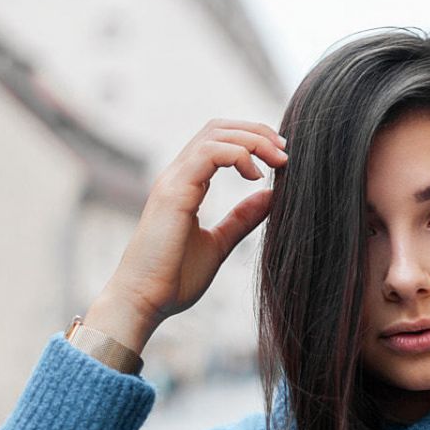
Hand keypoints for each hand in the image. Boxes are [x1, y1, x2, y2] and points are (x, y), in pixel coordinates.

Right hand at [85, 118, 287, 352]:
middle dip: (257, 132)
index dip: (252, 140)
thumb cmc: (174, 279)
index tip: (280, 159)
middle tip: (286, 151)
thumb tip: (270, 196)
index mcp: (186, 184)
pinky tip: (255, 176)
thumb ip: (241, 219)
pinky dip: (238, 154)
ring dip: (253, 140)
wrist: (144, 301)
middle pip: (218, 128)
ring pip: (215, 134)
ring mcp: (173, 181)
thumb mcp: (218, 244)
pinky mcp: (174, 192)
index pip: (218, 140)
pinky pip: (209, 153)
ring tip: (278, 160)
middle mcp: (177, 176)